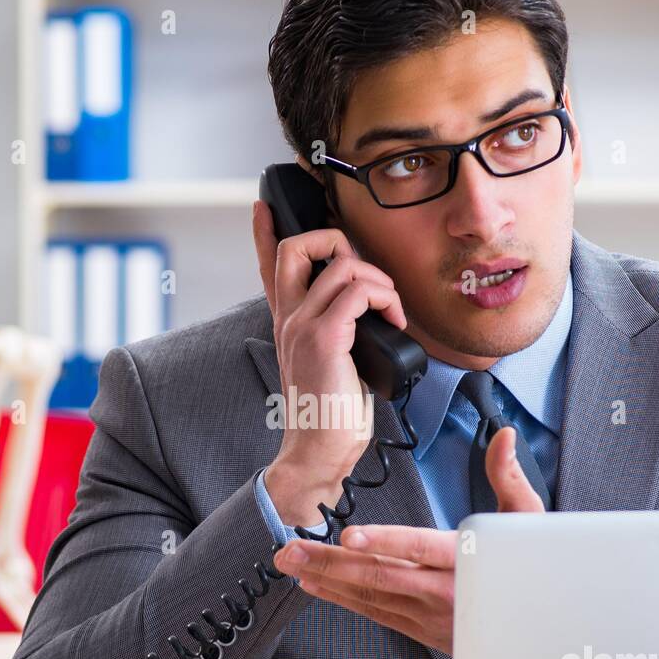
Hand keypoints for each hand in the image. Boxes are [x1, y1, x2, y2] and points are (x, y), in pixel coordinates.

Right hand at [251, 197, 407, 525]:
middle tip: (366, 277)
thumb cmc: (332, 416)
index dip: (265, 232)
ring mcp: (303, 326)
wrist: (319, 452)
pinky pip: (359, 291)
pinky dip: (385, 299)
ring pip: (342, 264)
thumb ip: (339, 333)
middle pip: (298, 247)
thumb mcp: (334, 365)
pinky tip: (393, 323)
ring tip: (391, 311)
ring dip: (379, 280)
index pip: (269, 266)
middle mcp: (289, 319)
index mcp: (288, 324)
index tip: (264, 206)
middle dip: (336, 242)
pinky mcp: (325, 338)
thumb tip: (371, 314)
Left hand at [273, 427, 544, 652]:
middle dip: (330, 563)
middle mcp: (445, 592)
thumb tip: (503, 434)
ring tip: (291, 564)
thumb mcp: (530, 522)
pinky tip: (317, 586)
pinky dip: (343, 599)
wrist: (540, 634)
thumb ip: (508, 477)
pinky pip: (376, 613)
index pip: (420, 548)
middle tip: (290, 550)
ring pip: (371, 597)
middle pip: (381, 576)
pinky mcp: (421, 629)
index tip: (350, 536)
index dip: (384, 543)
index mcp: (469, 560)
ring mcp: (430, 615)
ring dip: (327, 580)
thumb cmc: (533, 571)